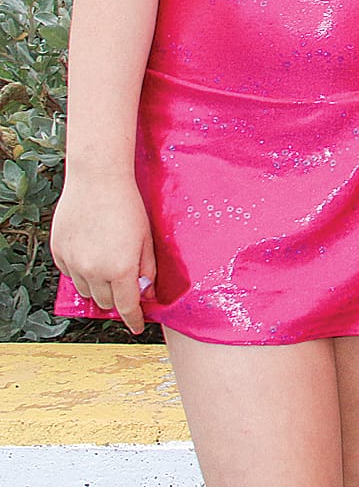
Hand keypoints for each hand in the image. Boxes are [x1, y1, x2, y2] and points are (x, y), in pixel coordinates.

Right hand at [50, 176, 155, 333]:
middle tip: (126, 286)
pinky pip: (71, 274)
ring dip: (98, 287)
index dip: (134, 320)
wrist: (98, 182)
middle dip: (117, 299)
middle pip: (105, 302)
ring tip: (108, 266)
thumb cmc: (128, 206)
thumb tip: (146, 291)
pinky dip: (82, 272)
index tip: (137, 327)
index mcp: (121, 269)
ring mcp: (74, 263)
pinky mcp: (59, 254)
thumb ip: (147, 268)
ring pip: (86, 291)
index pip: (127, 306)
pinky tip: (92, 254)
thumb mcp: (147, 238)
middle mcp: (94, 271)